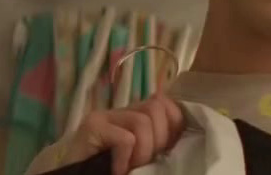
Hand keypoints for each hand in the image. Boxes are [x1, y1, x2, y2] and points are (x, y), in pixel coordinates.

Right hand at [60, 93, 184, 174]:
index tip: (168, 149)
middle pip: (157, 108)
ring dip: (143, 152)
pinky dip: (125, 159)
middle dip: (159, 140)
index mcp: (135, 113)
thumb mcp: (138, 154)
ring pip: (142, 122)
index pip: (166, 103)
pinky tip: (117, 170)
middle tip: (145, 162)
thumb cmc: (106, 167)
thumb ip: (154, 139)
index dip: (175, 124)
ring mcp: (104, 116)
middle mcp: (120, 109)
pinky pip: (125, 139)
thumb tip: (179, 136)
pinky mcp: (91, 128)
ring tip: (130, 168)